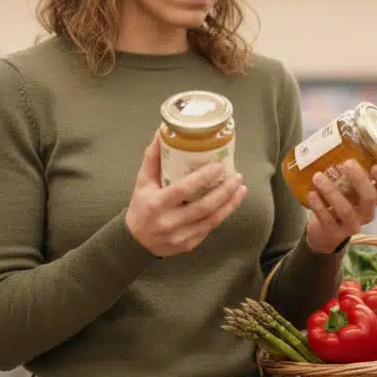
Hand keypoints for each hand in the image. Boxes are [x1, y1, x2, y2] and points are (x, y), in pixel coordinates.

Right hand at [125, 133, 247, 257]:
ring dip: (230, 204)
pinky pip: (210, 228)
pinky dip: (223, 214)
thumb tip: (162, 132)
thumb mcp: (142, 182)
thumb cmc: (141, 206)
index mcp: (156, 204)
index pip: (182, 190)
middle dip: (224, 192)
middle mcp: (169, 222)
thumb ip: (152, 158)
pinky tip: (231, 202)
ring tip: (241, 188)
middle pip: (203, 207)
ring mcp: (180, 236)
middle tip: (237, 177)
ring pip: (211, 220)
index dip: (202, 178)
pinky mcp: (189, 244)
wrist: (136, 242)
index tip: (218, 166)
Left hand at [305, 160, 376, 253]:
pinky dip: (319, 205)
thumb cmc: (338, 203)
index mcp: (371, 199)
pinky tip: (312, 194)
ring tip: (317, 176)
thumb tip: (333, 141)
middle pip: (369, 198)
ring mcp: (351, 225)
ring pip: (345, 209)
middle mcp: (365, 213)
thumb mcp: (347, 190)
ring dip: (331, 191)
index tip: (375, 165)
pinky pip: (327, 219)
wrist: (324, 234)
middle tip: (346, 163)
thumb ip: (346, 174)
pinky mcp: (333, 232)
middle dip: (359, 180)